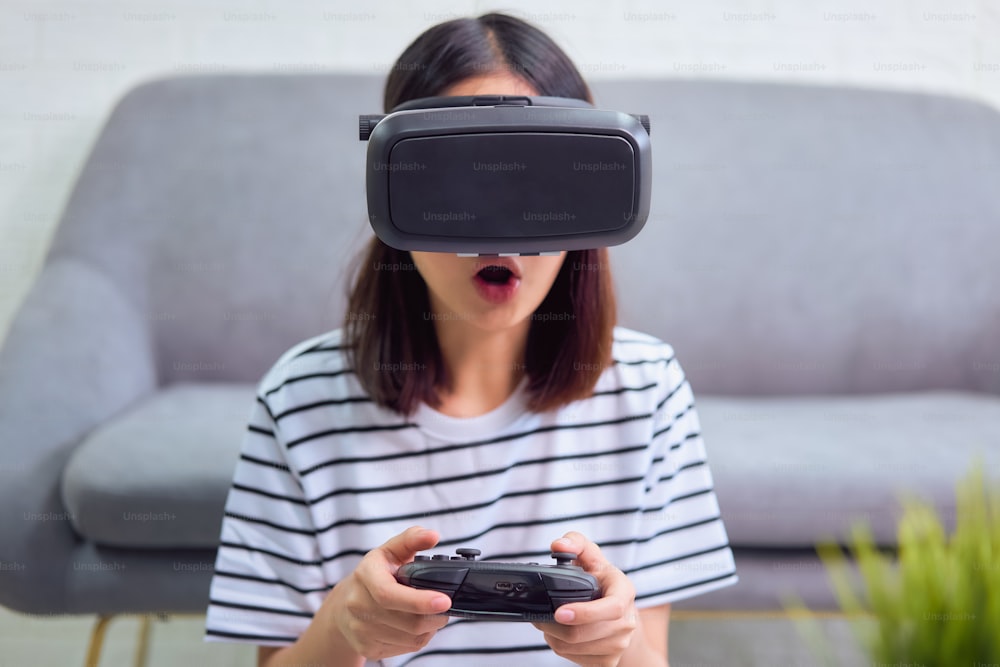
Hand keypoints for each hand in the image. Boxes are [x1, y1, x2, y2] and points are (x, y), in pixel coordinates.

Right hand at [328, 526, 451, 659]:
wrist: (343, 607)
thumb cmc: (374, 575)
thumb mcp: (389, 551)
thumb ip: (412, 539)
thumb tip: (432, 535)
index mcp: (365, 576)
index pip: (389, 594)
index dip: (419, 601)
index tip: (445, 601)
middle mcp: (358, 605)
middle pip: (408, 621)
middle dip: (435, 616)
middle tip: (445, 605)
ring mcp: (361, 630)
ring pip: (411, 637)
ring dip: (430, 627)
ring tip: (431, 613)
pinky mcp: (369, 648)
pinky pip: (407, 648)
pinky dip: (420, 637)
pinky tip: (418, 624)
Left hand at [531, 532, 638, 666]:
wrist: (618, 611)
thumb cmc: (601, 580)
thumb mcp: (590, 555)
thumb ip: (574, 542)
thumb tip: (559, 546)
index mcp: (625, 592)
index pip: (612, 608)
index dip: (585, 613)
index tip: (560, 612)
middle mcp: (626, 622)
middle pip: (584, 633)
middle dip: (553, 625)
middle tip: (538, 614)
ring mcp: (619, 645)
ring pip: (574, 648)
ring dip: (553, 636)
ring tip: (550, 621)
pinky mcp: (608, 662)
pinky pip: (573, 658)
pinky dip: (560, 647)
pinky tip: (560, 634)